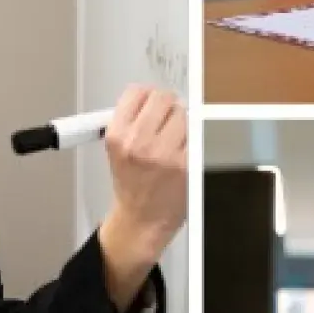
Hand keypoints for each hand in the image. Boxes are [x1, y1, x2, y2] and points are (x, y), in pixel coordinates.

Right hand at [99, 86, 185, 305]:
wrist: (142, 219)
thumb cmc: (132, 185)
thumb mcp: (116, 150)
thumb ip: (129, 121)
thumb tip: (152, 96)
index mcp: (118, 136)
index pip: (137, 93)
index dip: (147, 98)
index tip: (151, 106)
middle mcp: (139, 142)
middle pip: (164, 99)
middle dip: (168, 108)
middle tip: (167, 123)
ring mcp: (165, 152)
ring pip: (184, 115)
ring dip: (183, 124)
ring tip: (175, 141)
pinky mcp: (187, 163)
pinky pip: (197, 135)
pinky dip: (193, 140)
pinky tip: (185, 152)